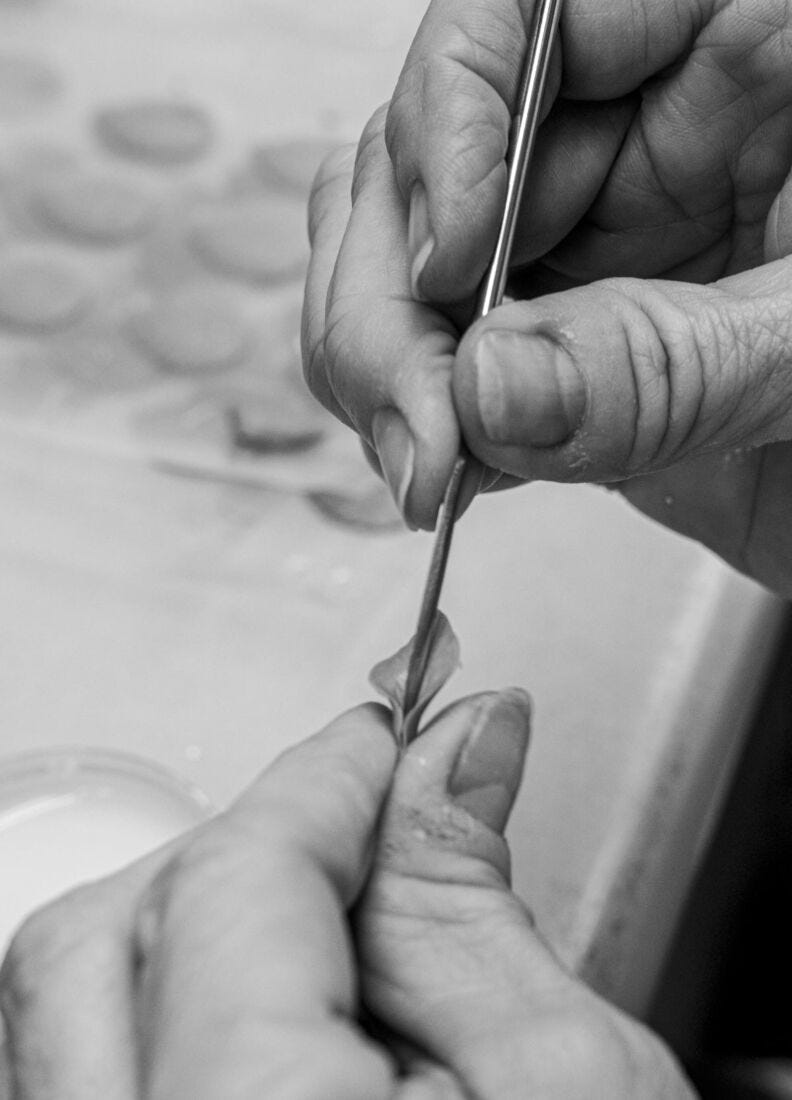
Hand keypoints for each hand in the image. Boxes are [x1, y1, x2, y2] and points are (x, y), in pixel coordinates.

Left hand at [0, 695, 693, 1096]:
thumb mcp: (569, 1098)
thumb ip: (474, 903)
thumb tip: (456, 750)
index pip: (234, 879)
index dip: (323, 780)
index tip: (388, 741)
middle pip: (107, 937)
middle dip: (246, 849)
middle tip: (363, 830)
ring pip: (67, 1012)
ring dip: (198, 929)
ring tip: (332, 934)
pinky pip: (82, 1091)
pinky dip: (173, 1018)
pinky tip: (279, 1018)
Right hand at [303, 0, 791, 595]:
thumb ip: (673, 368)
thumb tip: (490, 388)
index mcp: (751, 40)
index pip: (532, 9)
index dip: (453, 117)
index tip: (446, 264)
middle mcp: (653, 126)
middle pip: (436, 149)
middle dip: (391, 294)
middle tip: (414, 419)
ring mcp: (604, 236)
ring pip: (414, 252)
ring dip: (383, 361)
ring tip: (423, 461)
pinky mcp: (578, 337)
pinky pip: (455, 354)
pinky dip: (421, 413)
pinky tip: (444, 468)